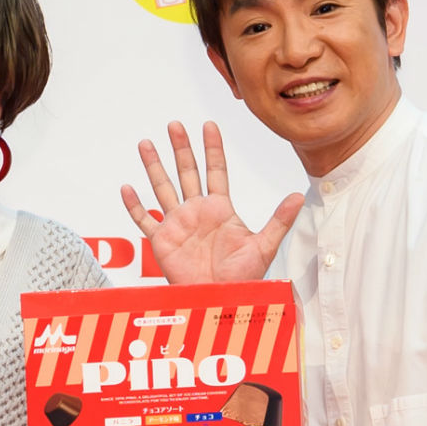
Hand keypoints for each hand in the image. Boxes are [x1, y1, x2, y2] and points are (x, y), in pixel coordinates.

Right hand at [120, 121, 303, 283]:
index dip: (212, 148)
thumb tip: (299, 196)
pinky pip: (144, 220)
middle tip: (175, 124)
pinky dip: (135, 205)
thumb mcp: (263, 246)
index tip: (209, 125)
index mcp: (220, 209)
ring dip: (154, 166)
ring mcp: (177, 225)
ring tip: (146, 144)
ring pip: (162, 188)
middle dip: (181, 148)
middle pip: (186, 172)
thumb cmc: (242, 278)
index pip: (215, 171)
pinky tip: (127, 188)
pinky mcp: (162, 242)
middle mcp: (196, 212)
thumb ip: (279, 220)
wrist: (221, 301)